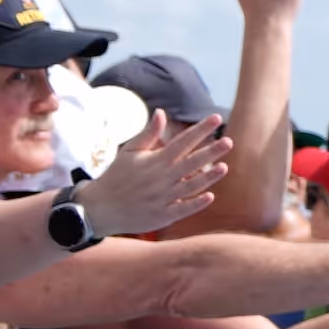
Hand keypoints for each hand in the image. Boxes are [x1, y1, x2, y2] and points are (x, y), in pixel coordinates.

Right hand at [88, 107, 227, 236]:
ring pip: (190, 187)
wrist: (99, 209)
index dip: (200, 130)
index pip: (182, 142)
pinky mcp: (161, 216)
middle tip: (229, 141)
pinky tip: (210, 196)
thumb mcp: (129, 153)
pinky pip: (182, 210)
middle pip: (190, 163)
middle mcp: (160, 179)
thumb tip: (162, 113)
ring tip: (224, 167)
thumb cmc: (116, 177)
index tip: (216, 118)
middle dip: (210, 151)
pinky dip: (195, 204)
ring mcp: (161, 199)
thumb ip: (149, 134)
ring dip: (208, 178)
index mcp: (154, 161)